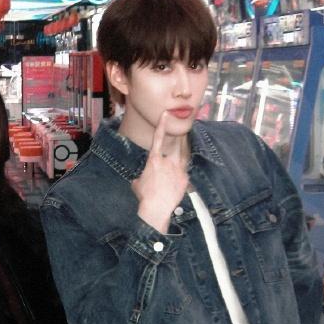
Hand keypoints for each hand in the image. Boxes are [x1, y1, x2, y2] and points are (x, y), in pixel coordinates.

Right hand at [131, 111, 188, 233]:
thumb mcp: (137, 182)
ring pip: (183, 155)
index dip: (162, 124)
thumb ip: (143, 175)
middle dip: (179, 136)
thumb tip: (142, 178)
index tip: (165, 114)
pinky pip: (185, 171)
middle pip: (176, 144)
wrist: (156, 209)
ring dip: (184, 149)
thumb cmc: (144, 196)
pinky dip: (183, 171)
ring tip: (186, 144)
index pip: (158, 138)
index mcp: (154, 159)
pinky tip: (182, 174)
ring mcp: (178, 170)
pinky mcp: (185, 180)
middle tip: (183, 129)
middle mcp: (167, 162)